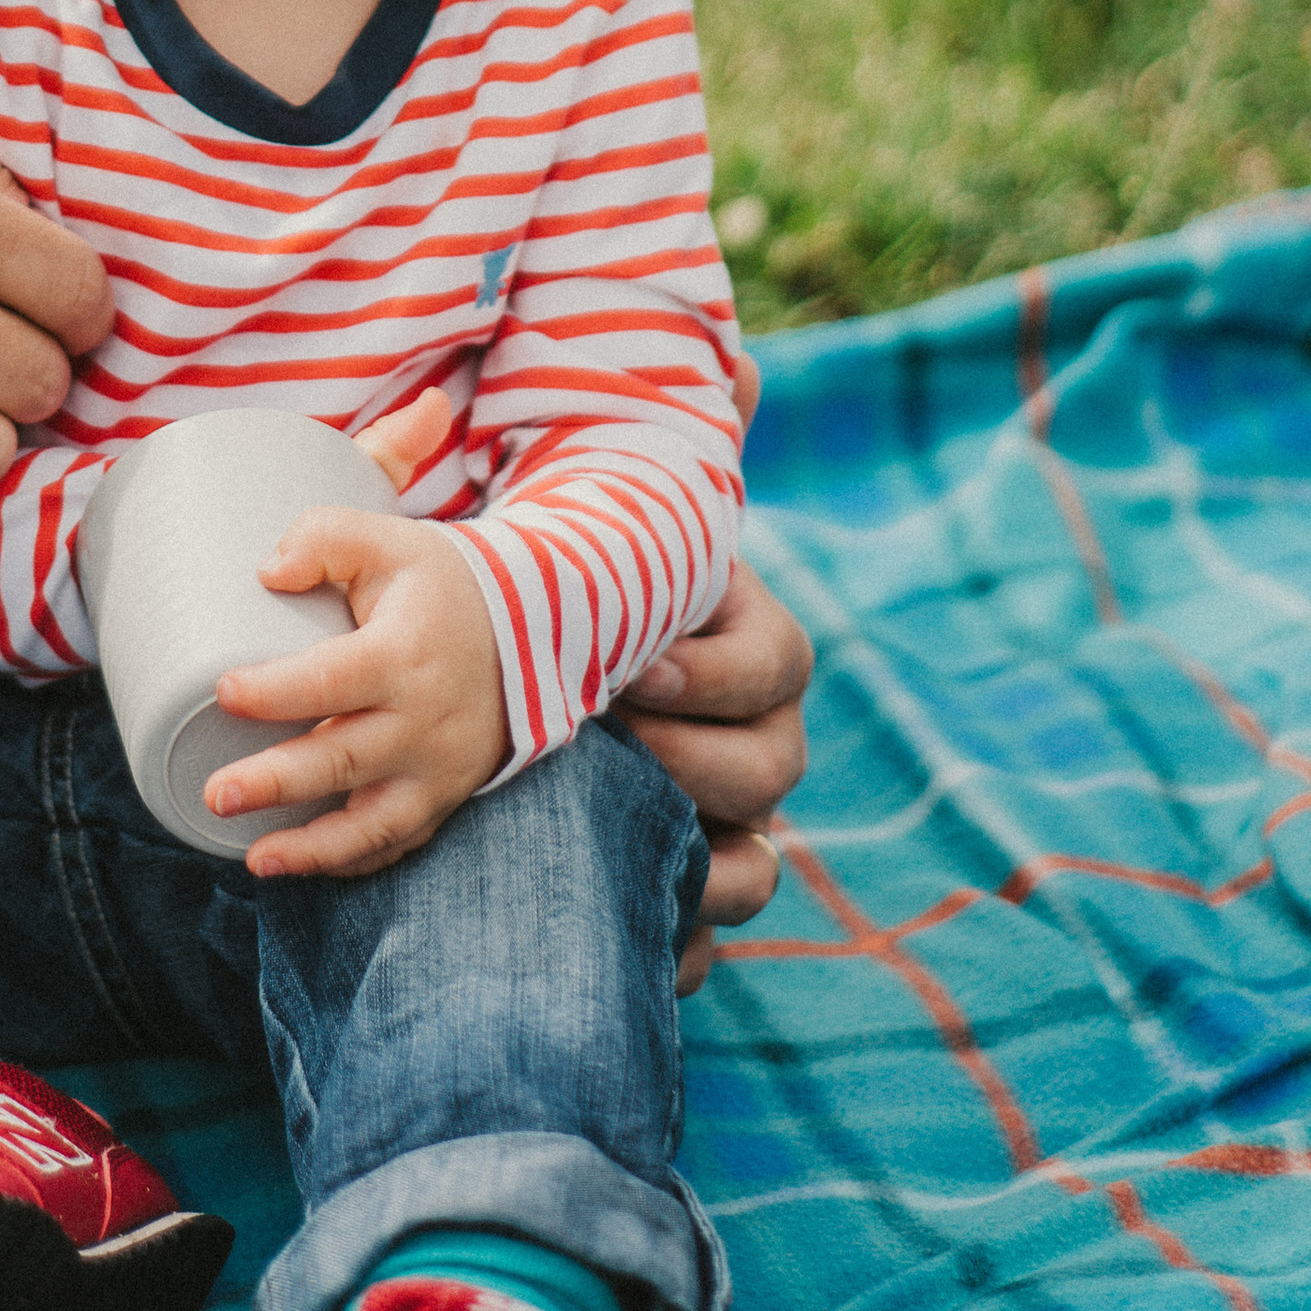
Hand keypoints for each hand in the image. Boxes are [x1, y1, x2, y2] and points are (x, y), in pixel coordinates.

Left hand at [204, 494, 507, 880]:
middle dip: (277, 783)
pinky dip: (350, 862)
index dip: (274, 690)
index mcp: (405, 654)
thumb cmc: (438, 586)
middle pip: (343, 759)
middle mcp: (425, 721)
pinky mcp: (444, 797)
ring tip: (254, 860)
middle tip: (218, 794)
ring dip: (311, 849)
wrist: (529, 631)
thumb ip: (325, 538)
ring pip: (372, 823)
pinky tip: (301, 866)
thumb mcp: (389, 541)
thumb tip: (267, 573)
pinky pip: (396, 842)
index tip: (224, 692)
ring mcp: (439, 769)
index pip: (331, 680)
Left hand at [606, 341, 809, 988]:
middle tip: (604, 745)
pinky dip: (678, 949)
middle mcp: (757, 734)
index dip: (715, 673)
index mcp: (748, 643)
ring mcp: (731, 819)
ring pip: (756, 862)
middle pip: (772, 769)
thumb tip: (746, 361)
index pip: (777, 663)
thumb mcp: (609, 517)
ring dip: (696, 861)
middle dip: (694, 761)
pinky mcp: (688, 890)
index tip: (634, 668)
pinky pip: (708, 942)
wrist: (533, 687)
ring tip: (604, 837)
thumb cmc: (579, 591)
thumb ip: (672, 441)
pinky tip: (630, 945)